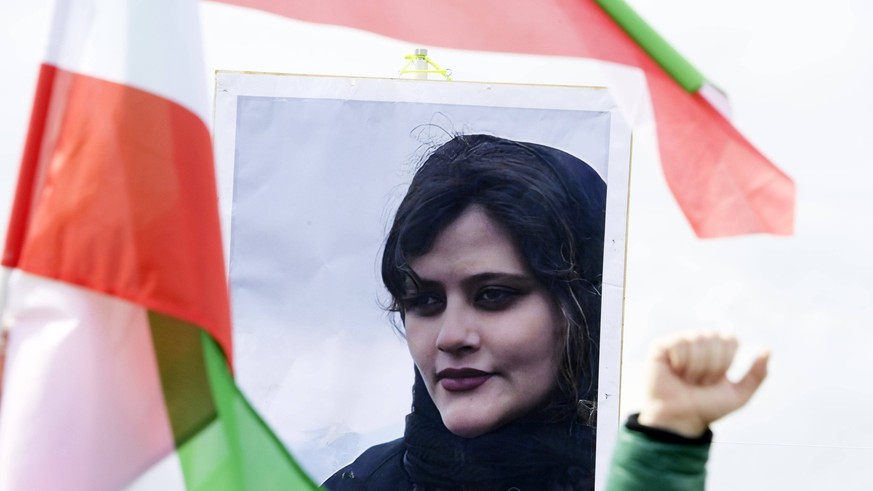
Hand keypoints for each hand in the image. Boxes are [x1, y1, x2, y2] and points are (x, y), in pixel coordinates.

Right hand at [637, 332, 768, 437]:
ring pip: (697, 341)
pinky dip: (680, 364)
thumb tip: (768, 349)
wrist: (681, 419)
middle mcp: (698, 342)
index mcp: (717, 350)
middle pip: (715, 338)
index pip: (730, 339)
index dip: (725, 362)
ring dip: (695, 368)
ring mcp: (679, 343)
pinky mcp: (660, 346)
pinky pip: (678, 344)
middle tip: (699, 382)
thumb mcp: (738, 395)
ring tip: (686, 380)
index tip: (716, 380)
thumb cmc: (707, 407)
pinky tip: (674, 373)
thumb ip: (757, 374)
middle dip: (711, 366)